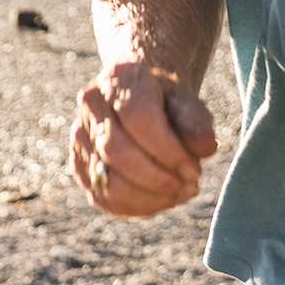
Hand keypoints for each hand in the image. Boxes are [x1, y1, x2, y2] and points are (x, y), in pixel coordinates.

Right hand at [71, 59, 217, 218]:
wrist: (142, 102)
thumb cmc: (169, 104)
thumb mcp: (188, 102)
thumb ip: (197, 122)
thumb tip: (205, 148)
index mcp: (119, 77)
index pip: (137, 118)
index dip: (168, 151)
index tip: (195, 169)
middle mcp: (91, 102)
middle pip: (116, 151)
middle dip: (158, 179)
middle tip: (189, 185)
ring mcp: (79, 134)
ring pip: (107, 181)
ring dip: (149, 198)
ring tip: (178, 194)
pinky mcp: (79, 165)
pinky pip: (104, 198)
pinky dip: (137, 207)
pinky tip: (161, 199)